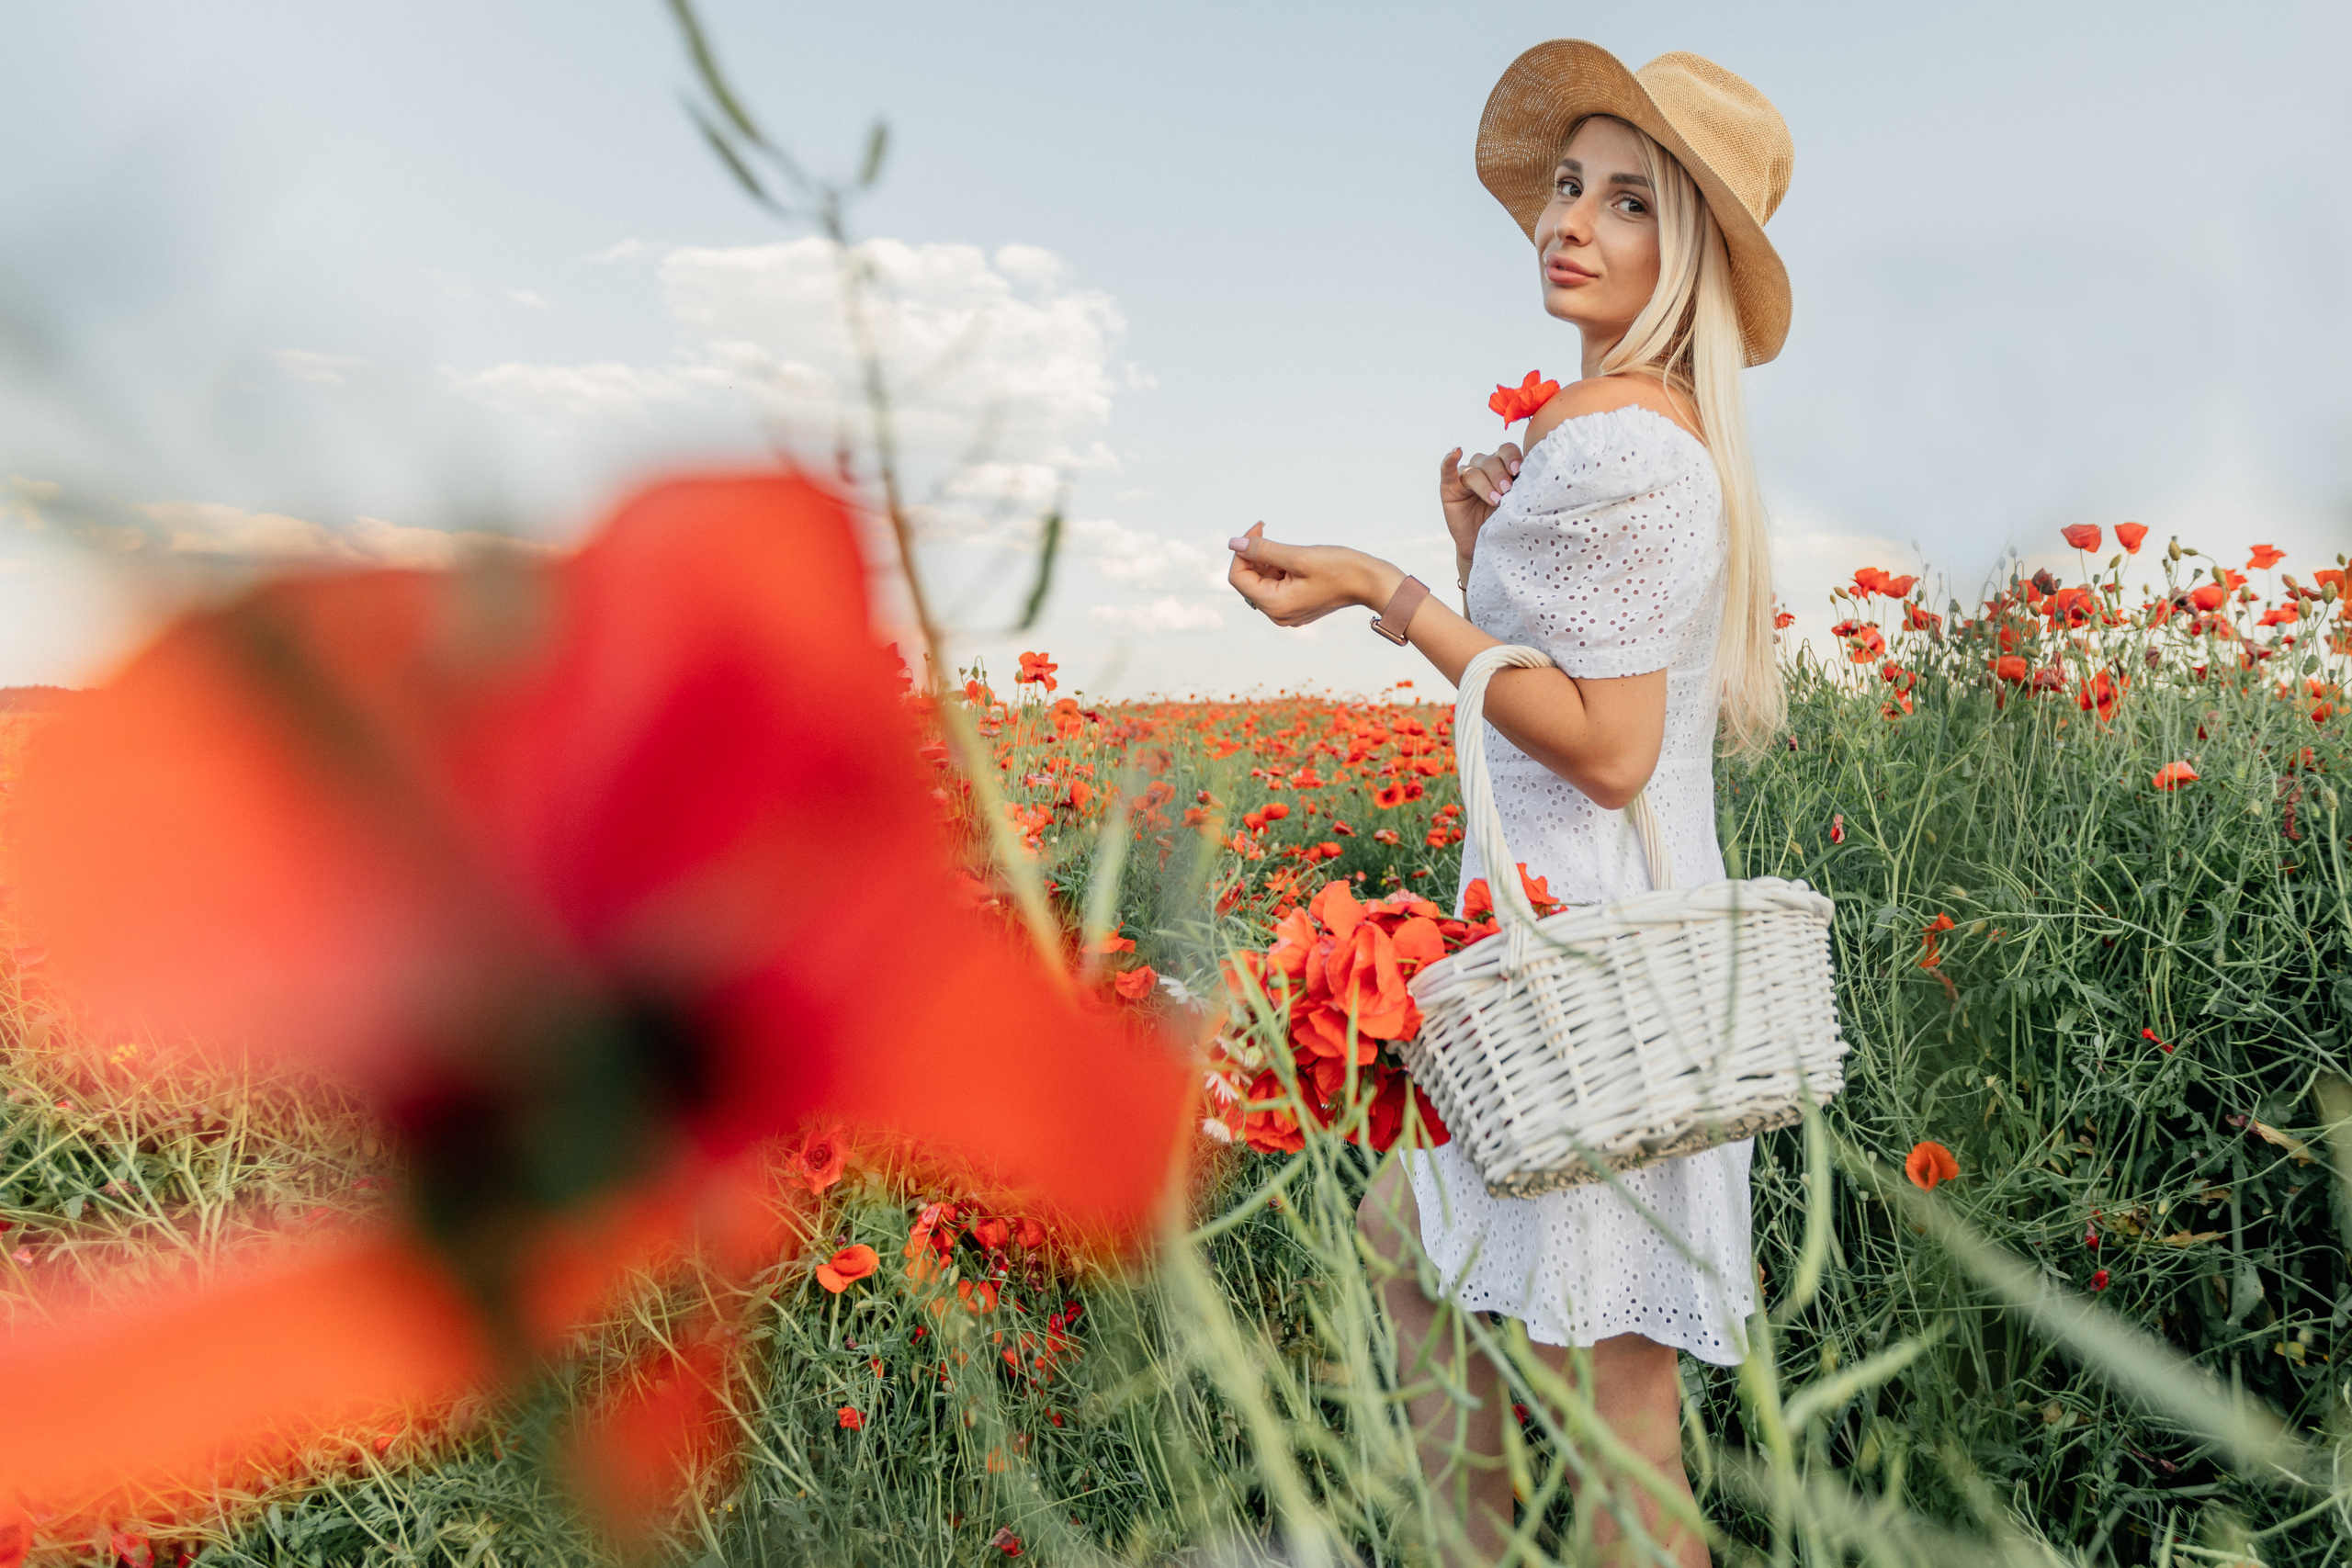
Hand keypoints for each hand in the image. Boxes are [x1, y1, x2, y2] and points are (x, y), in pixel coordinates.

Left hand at [1226, 523, 1402, 627]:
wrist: (1371, 582)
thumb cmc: (1339, 568)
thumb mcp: (1298, 556)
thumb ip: (1263, 550)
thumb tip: (1233, 543)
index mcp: (1274, 606)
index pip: (1239, 577)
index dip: (1242, 550)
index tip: (1259, 528)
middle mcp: (1277, 615)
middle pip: (1249, 580)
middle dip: (1255, 555)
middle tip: (1268, 531)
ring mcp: (1287, 613)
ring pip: (1262, 581)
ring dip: (1268, 561)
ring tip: (1292, 551)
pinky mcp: (1296, 607)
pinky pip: (1276, 586)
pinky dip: (1279, 569)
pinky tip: (1296, 560)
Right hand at [1439, 442, 1520, 579]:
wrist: (1484, 547)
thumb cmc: (1505, 524)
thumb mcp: (1517, 504)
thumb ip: (1524, 486)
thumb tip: (1538, 473)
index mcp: (1503, 466)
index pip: (1507, 450)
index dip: (1512, 458)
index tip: (1518, 471)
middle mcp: (1484, 467)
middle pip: (1491, 460)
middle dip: (1499, 475)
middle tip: (1507, 491)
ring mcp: (1466, 476)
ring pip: (1475, 470)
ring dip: (1485, 483)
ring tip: (1495, 500)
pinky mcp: (1449, 487)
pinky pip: (1447, 470)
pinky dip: (1450, 460)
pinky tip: (1457, 451)